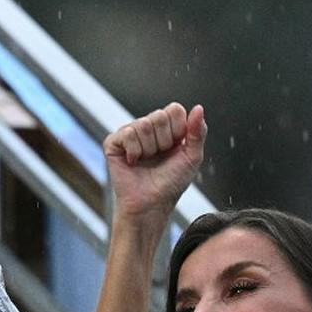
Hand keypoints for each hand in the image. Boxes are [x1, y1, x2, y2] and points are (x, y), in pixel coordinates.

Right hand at [104, 103, 206, 226]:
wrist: (151, 204)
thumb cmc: (170, 183)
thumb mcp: (192, 157)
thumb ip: (198, 132)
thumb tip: (198, 108)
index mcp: (167, 128)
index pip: (174, 109)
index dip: (178, 130)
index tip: (175, 148)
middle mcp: (148, 127)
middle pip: (159, 116)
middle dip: (163, 141)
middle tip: (159, 157)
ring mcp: (129, 134)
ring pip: (143, 124)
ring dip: (149, 149)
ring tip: (146, 161)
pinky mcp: (113, 142)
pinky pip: (127, 134)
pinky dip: (134, 151)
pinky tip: (133, 161)